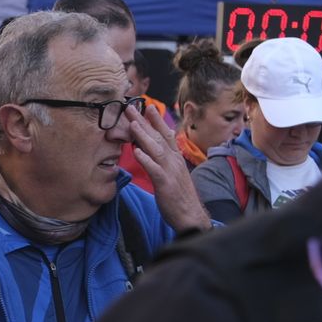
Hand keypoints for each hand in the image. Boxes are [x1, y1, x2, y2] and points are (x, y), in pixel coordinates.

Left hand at [126, 104, 210, 231]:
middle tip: (131, 107)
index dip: (156, 120)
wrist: (190, 215)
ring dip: (143, 135)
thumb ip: (159, 160)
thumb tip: (145, 148)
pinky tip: (136, 151)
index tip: (147, 106)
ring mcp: (170, 171)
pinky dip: (145, 159)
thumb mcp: (169, 174)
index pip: (165, 134)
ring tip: (132, 124)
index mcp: (175, 158)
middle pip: (158, 137)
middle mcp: (174, 160)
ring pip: (156, 149)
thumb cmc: (177, 195)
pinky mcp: (165, 183)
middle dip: (144, 121)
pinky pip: (154, 169)